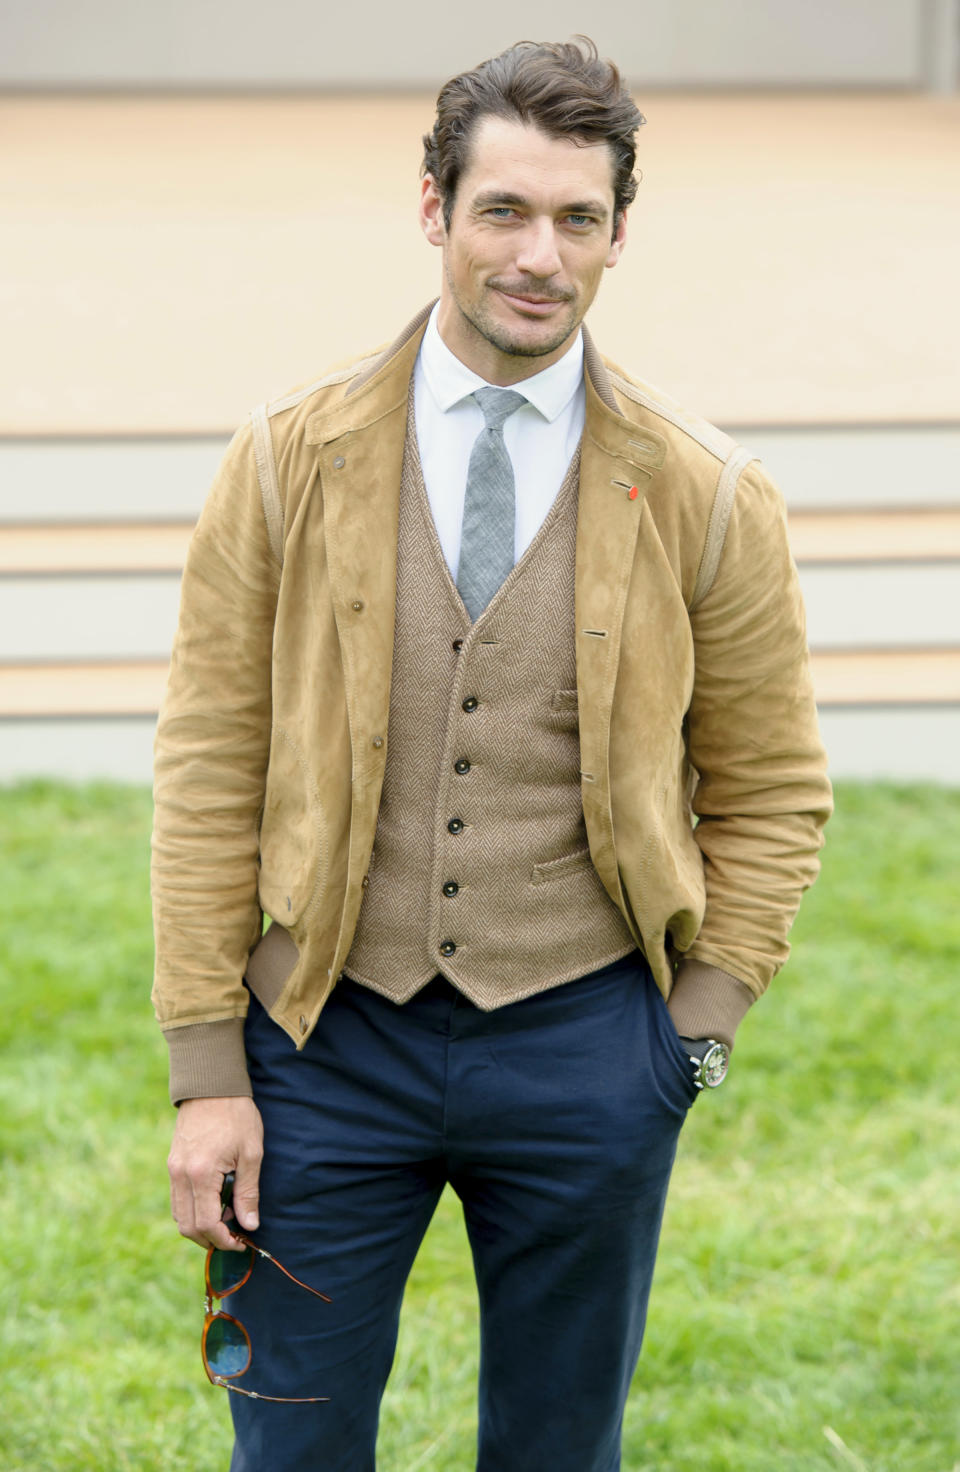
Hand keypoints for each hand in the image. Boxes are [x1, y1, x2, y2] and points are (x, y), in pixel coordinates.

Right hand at [168, 1096, 263, 1251]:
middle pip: (187, 1227)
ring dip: (200, 1227)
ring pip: (179, 1216)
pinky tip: (214, 1203)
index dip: (223, 1240)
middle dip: (210, 1239)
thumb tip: (249, 1225)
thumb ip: (248, 1192)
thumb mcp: (251, 1153)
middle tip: (233, 1236)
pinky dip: (193, 1211)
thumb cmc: (236, 1115)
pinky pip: (177, 1200)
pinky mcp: (172, 1164)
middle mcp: (180, 1175)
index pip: (206, 1224)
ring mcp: (173, 1170)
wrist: (211, 1085)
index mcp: (201, 1174)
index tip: (240, 1242)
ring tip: (226, 1219)